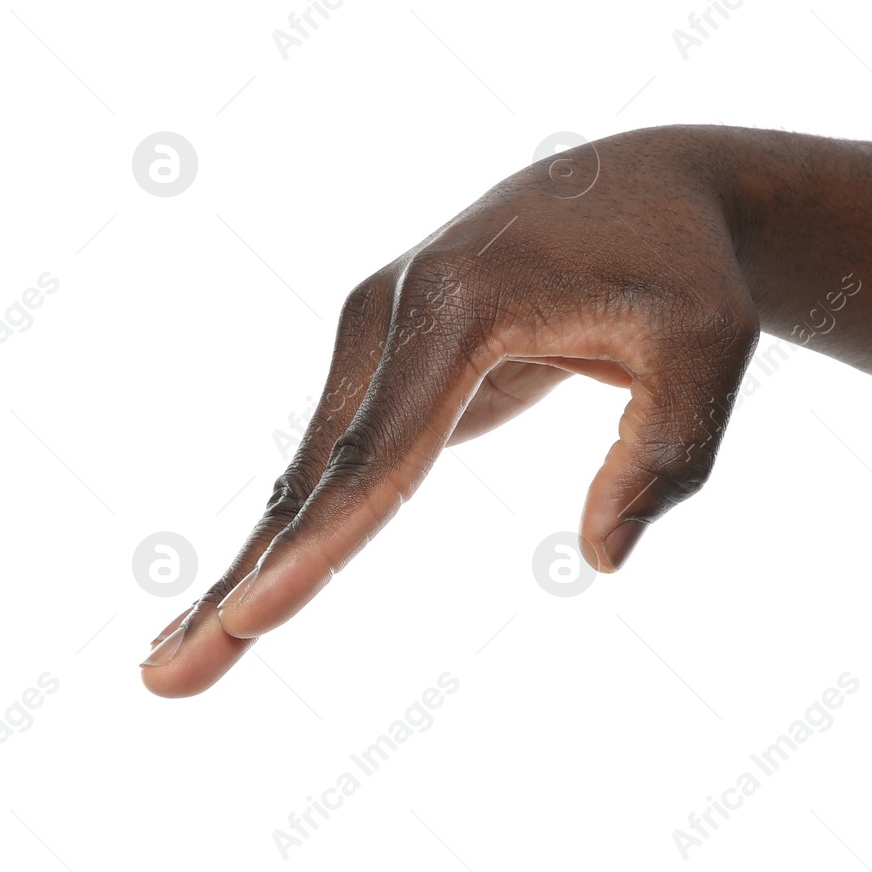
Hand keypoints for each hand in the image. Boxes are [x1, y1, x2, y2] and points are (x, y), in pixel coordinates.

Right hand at [141, 127, 758, 696]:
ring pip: (307, 472)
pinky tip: (238, 593)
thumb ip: (663, 456)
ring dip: (242, 568)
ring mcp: (377, 327)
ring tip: (172, 667)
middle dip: (246, 580)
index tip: (256, 619)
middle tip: (165, 682)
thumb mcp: (707, 354)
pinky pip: (332, 457)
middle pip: (319, 472)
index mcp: (465, 304)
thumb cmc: (685, 275)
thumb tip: (600, 558)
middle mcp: (396, 308)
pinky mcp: (385, 354)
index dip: (326, 545)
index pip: (388, 452)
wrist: (649, 189)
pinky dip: (285, 530)